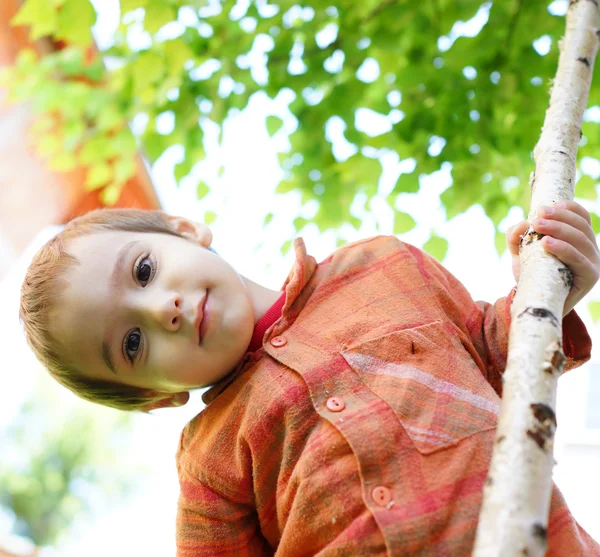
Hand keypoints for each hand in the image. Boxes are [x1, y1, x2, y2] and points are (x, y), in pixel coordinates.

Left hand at [507, 200, 599, 315]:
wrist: (535, 302)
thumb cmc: (532, 275)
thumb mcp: (521, 252)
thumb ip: (517, 237)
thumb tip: (521, 223)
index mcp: (580, 240)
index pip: (582, 218)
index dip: (568, 208)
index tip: (548, 205)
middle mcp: (591, 249)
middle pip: (580, 226)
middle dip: (558, 217)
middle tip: (537, 216)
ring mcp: (593, 263)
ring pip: (580, 239)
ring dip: (558, 229)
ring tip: (537, 226)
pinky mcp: (590, 277)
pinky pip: (579, 259)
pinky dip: (563, 248)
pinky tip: (546, 243)